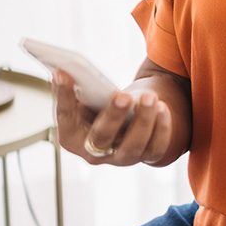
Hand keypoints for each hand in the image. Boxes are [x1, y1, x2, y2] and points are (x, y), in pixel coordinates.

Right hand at [53, 70, 173, 165]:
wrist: (127, 122)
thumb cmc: (99, 104)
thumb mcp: (85, 96)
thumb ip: (77, 86)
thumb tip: (66, 68)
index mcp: (71, 136)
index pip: (65, 118)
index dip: (62, 96)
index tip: (62, 73)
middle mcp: (93, 153)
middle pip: (101, 137)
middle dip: (113, 115)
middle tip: (123, 95)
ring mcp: (121, 158)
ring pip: (133, 145)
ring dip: (143, 120)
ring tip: (150, 97)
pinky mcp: (146, 156)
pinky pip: (156, 147)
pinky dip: (162, 128)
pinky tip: (163, 107)